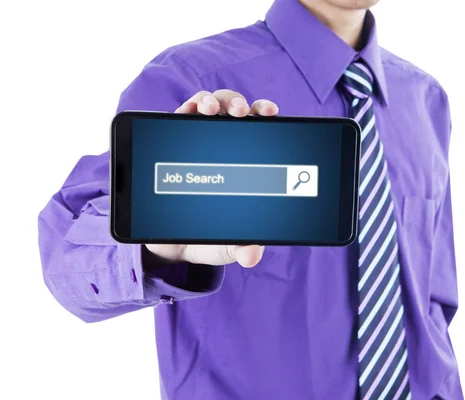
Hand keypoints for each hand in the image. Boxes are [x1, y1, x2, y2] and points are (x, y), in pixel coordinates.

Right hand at [145, 90, 278, 268]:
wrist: (171, 245)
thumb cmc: (209, 237)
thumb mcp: (228, 246)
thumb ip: (241, 247)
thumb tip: (252, 255)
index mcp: (247, 161)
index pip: (261, 130)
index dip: (267, 115)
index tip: (273, 114)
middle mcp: (225, 144)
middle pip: (237, 111)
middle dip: (242, 104)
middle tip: (243, 112)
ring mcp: (200, 140)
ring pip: (210, 105)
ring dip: (214, 100)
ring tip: (211, 109)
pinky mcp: (174, 142)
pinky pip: (181, 115)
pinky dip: (187, 107)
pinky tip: (191, 110)